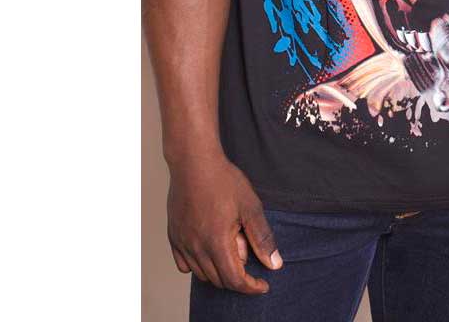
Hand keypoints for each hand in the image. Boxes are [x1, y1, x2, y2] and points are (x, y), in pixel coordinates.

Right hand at [167, 151, 282, 294]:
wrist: (194, 161)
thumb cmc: (223, 180)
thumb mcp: (251, 206)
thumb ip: (262, 238)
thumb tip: (275, 264)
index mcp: (216, 242)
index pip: (234, 280)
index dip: (251, 287)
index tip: (262, 285)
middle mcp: (196, 248)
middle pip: (218, 280)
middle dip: (238, 276)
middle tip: (248, 249)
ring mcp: (182, 243)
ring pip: (202, 274)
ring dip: (219, 270)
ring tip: (231, 242)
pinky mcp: (174, 236)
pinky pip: (184, 265)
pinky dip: (199, 265)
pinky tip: (210, 249)